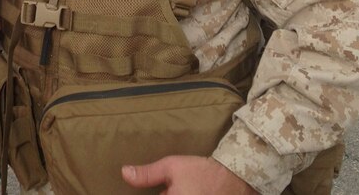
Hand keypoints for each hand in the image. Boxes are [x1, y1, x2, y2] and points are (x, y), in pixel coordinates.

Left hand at [121, 155, 256, 194]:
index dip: (160, 192)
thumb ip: (147, 175)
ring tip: (184, 187)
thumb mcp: (171, 167)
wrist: (234, 178)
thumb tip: (124, 173)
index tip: (163, 188)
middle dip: (167, 193)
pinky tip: (189, 191)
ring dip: (174, 193)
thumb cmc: (201, 172)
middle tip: (174, 186)